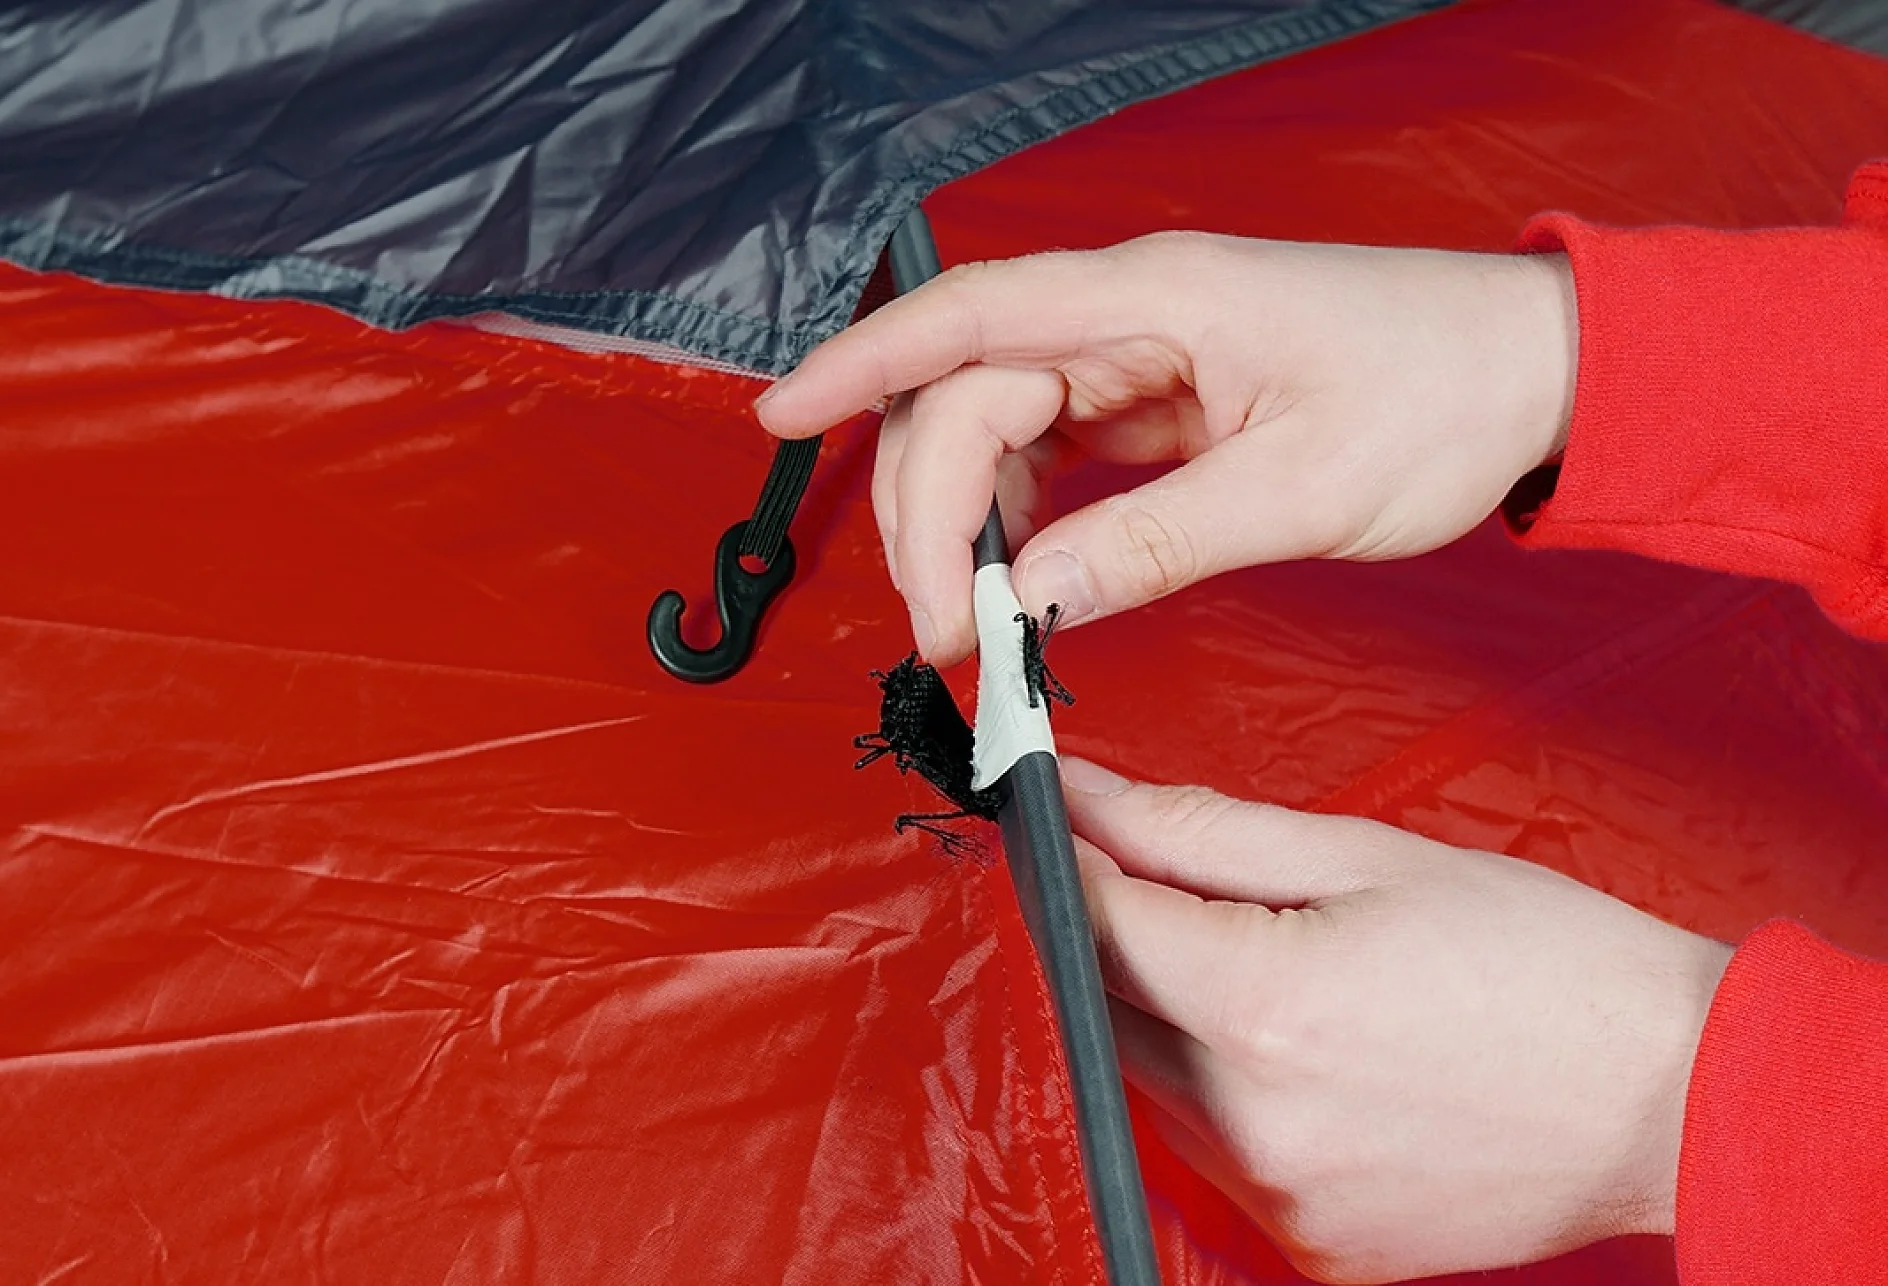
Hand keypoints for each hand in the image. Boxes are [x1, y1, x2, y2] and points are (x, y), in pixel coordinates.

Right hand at [756, 234, 1577, 663]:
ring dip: (963, 517)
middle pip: (966, 389)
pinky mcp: (1164, 399)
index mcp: (1156, 298)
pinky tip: (1021, 575)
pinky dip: (1018, 515)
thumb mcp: (1303, 489)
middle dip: (925, 506)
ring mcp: (1145, 355)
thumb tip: (1026, 599)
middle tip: (941, 630)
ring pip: (998, 422)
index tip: (780, 422)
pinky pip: (1054, 448)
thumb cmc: (1444, 400)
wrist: (1537, 373)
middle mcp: (1132, 313)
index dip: (860, 365)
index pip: (967, 319)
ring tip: (972, 619)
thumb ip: (1154, 544)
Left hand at [1058, 756, 1730, 1284]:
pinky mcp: (1309, 1243)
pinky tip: (1295, 1048)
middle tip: (1163, 877)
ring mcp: (1278, 1195)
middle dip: (1108, 932)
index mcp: (1261, 1007)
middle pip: (1099, 1007)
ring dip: (1161, 1012)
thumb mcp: (1366, 854)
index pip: (1090, 923)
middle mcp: (1250, 1121)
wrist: (1670, 1094)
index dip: (1064, 860)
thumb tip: (1086, 797)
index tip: (1064, 820)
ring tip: (1263, 964)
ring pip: (1144, 1080)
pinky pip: (1208, 1150)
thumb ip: (1199, 828)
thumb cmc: (1540, 959)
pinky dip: (1216, 1089)